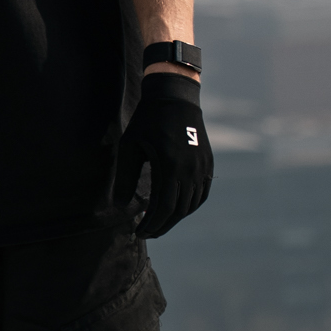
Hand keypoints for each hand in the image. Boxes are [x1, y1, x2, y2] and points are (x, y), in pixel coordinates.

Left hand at [116, 74, 212, 237]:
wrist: (175, 98)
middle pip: (178, 211)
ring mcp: (202, 167)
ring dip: (175, 218)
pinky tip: (177, 210)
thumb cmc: (148, 121)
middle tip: (147, 233)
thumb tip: (122, 205)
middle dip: (161, 226)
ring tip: (159, 223)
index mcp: (170, 166)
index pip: (163, 207)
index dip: (151, 224)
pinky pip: (202, 194)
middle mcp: (190, 170)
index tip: (139, 232)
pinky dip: (190, 206)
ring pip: (191, 205)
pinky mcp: (208, 164)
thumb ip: (126, 178)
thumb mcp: (131, 146)